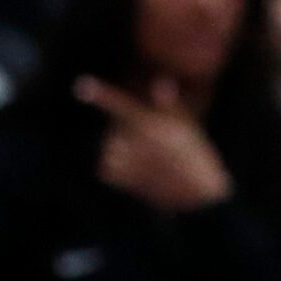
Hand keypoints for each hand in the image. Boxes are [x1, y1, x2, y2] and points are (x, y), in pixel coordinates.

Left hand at [75, 76, 232, 211]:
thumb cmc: (195, 157)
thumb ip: (170, 106)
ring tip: (141, 156)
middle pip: (114, 131)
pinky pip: (107, 170)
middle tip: (145, 141)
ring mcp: (134, 164)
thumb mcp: (188, 127)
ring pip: (109, 149)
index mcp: (154, 125)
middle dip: (122, 132)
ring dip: (117, 150)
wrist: (199, 197)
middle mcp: (141, 143)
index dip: (102, 96)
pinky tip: (133, 169)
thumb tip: (160, 82)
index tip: (80, 86)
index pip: (123, 106)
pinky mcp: (128, 182)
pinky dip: (114, 168)